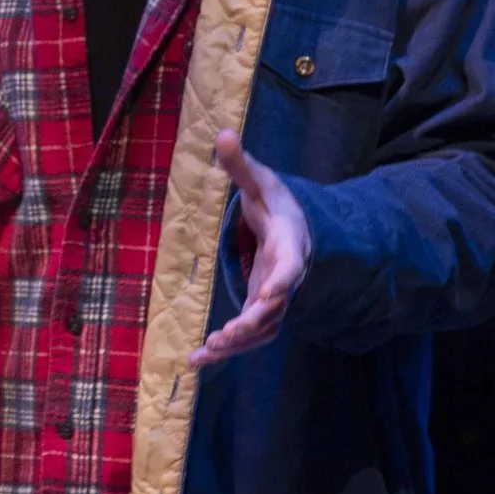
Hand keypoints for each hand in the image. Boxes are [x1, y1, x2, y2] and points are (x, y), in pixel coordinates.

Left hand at [188, 129, 311, 368]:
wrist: (297, 227)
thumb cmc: (277, 204)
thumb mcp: (261, 182)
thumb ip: (241, 164)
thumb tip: (222, 132)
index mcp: (288, 247)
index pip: (289, 268)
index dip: (280, 283)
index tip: (269, 295)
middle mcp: (285, 279)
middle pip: (274, 309)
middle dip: (250, 324)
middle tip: (224, 336)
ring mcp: (275, 300)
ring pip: (262, 331)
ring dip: (236, 345)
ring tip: (206, 353)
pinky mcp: (263, 311)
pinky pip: (249, 336)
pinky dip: (227, 350)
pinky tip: (198, 361)